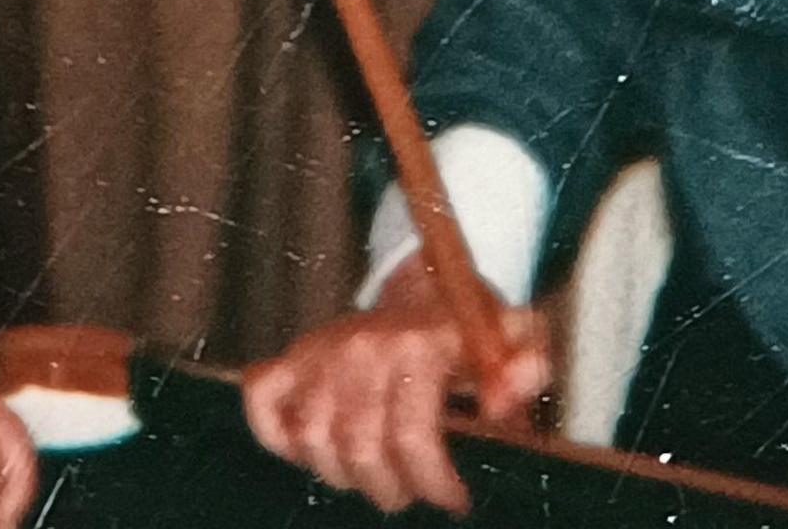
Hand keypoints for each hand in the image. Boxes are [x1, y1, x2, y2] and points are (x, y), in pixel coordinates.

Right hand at [241, 277, 552, 513]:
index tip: (455, 498)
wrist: (426, 288)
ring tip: (377, 476)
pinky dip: (277, 435)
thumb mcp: (515, 338)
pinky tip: (316, 450)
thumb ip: (525, 365)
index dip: (435, 482)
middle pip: (360, 449)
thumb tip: (505, 397)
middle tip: (414, 489)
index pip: (412, 437)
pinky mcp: (291, 358)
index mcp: (415, 343)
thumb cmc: (471, 328)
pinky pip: (261, 402)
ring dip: (345, 475)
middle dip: (393, 488)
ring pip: (312, 440)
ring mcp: (319, 352)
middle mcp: (360, 346)